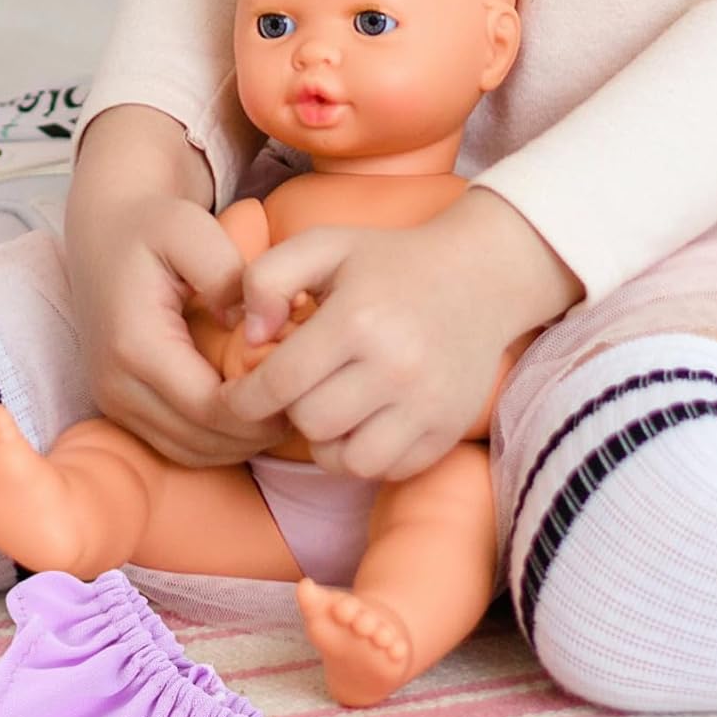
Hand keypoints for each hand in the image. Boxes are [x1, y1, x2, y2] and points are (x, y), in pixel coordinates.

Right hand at [65, 105, 288, 466]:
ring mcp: (113, 401)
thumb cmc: (152, 225)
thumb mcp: (191, 228)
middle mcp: (116, 383)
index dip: (260, 409)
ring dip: (240, 442)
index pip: (209, 407)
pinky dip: (218, 441)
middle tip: (304, 403)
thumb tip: (253, 324)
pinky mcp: (119, 408)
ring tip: (281, 408)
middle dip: (256, 430)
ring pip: (190, 452)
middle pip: (201, 439)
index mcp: (134, 344)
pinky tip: (250, 413)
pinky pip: (176, 446)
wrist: (103, 231)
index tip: (301, 385)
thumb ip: (227, 272)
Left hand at [225, 189, 581, 479]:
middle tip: (302, 387)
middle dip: (292, 409)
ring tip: (331, 409)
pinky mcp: (447, 431)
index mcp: (358, 320)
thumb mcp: (323, 246)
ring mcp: (427, 404)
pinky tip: (364, 422)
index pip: (279, 382)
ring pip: (347, 460)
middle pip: (310, 423)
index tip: (235, 395)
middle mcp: (396, 367)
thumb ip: (267, 279)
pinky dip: (365, 455)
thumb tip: (251, 336)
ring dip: (327, 441)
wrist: (481, 277)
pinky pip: (386, 470)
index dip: (243, 397)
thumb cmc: (389, 262)